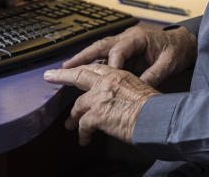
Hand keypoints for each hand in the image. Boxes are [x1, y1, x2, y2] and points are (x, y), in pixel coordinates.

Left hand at [43, 63, 158, 145]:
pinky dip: (82, 134)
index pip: (96, 68)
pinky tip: (84, 139)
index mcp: (119, 74)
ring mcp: (100, 96)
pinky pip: (82, 125)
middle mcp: (108, 82)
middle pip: (79, 74)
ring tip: (69, 125)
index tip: (74, 69)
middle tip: (50, 76)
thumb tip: (116, 101)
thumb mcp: (140, 90)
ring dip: (73, 116)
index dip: (83, 68)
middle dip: (62, 75)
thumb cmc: (155, 109)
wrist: (158, 118)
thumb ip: (123, 91)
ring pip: (78, 104)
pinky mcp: (97, 114)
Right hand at [61, 25, 196, 86]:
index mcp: (137, 37)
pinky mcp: (124, 50)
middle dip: (82, 56)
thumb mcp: (168, 63)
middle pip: (100, 45)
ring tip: (66, 70)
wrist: (183, 43)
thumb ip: (153, 75)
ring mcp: (123, 43)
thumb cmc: (176, 50)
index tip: (105, 81)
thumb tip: (140, 89)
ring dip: (83, 59)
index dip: (110, 65)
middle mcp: (126, 37)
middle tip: (66, 68)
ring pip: (99, 50)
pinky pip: (105, 56)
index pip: (118, 50)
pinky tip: (83, 75)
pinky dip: (93, 64)